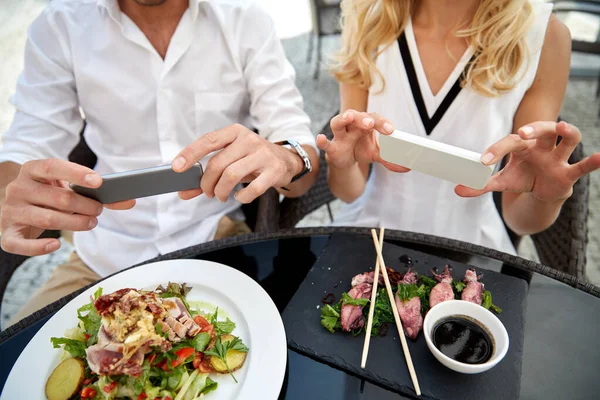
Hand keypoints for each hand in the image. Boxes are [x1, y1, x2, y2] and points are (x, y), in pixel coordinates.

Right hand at [0, 159, 134, 255]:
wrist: (18, 206)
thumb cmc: (50, 195)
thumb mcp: (69, 188)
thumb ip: (98, 194)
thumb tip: (130, 201)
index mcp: (32, 170)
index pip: (53, 167)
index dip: (76, 173)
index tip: (99, 182)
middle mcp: (18, 188)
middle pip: (58, 198)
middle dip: (85, 205)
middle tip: (98, 210)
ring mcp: (11, 210)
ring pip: (46, 219)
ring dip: (75, 223)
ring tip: (90, 223)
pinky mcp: (7, 233)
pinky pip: (20, 244)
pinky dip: (39, 247)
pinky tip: (57, 244)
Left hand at [172, 124, 302, 203]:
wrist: (286, 161)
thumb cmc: (252, 159)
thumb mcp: (232, 160)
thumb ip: (207, 175)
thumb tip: (183, 192)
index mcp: (235, 132)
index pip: (208, 141)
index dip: (190, 154)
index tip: (177, 167)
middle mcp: (249, 140)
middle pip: (218, 163)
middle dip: (207, 183)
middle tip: (208, 192)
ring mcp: (263, 154)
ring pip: (232, 176)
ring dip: (221, 191)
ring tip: (221, 196)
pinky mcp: (274, 170)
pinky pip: (252, 188)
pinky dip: (242, 196)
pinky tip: (239, 195)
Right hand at [316, 109, 409, 171]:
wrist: (345, 160)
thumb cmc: (361, 149)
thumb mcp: (377, 154)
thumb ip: (390, 159)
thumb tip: (408, 167)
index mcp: (366, 123)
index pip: (375, 118)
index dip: (383, 123)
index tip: (391, 131)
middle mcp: (352, 125)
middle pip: (357, 116)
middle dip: (364, 119)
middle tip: (371, 124)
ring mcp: (341, 135)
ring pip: (339, 122)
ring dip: (343, 119)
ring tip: (348, 117)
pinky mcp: (332, 146)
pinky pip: (326, 142)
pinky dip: (322, 140)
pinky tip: (321, 138)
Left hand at [455, 121, 599, 200]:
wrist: (542, 191)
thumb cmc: (522, 178)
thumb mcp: (500, 182)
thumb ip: (481, 185)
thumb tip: (457, 190)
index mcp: (522, 146)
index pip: (509, 142)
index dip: (496, 150)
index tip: (482, 161)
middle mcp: (542, 146)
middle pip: (543, 129)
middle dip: (535, 127)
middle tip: (522, 131)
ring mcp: (558, 157)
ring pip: (568, 138)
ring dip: (567, 131)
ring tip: (562, 127)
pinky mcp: (569, 172)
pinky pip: (583, 165)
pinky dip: (593, 161)